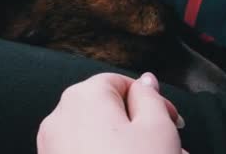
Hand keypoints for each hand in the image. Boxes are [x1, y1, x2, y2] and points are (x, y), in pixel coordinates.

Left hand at [37, 72, 188, 153]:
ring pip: (100, 139)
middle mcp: (60, 117)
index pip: (121, 83)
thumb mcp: (157, 129)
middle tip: (172, 150)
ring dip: (131, 149)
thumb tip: (146, 80)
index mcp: (84, 96)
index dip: (151, 100)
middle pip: (109, 112)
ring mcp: (51, 147)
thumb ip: (151, 98)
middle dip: (143, 129)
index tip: (174, 121)